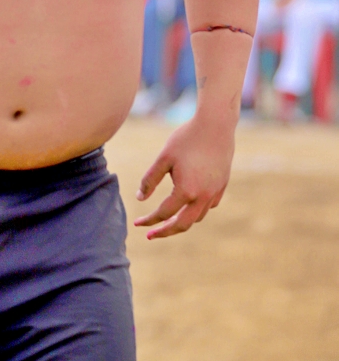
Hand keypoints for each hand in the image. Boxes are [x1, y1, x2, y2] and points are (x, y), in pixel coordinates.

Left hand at [133, 115, 234, 239]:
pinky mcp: (222, 186)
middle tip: (150, 235)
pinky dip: (196, 211)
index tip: (137, 223)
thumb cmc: (186, 138)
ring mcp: (215, 193)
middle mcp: (203, 197)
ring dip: (181, 222)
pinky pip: (208, 207)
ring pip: (197, 218)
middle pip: (182, 225)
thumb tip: (140, 199)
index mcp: (186, 191)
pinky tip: (187, 205)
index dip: (149, 220)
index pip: (163, 213)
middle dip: (165, 232)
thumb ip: (150, 180)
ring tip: (167, 221)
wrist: (216, 125)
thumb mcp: (163, 158)